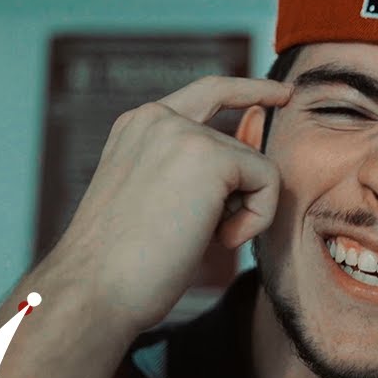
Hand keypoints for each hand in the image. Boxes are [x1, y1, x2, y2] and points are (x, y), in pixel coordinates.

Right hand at [47, 76, 291, 331]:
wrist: (94, 288)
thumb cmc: (123, 263)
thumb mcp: (156, 199)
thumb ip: (194, 172)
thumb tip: (248, 164)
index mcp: (138, 127)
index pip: (206, 92)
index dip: (248, 88)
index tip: (283, 92)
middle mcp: (157, 118)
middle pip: (239, 132)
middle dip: (243, 187)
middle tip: (235, 203)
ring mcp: (182, 132)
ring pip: (256, 165)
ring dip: (244, 212)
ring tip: (204, 240)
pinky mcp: (210, 156)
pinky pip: (269, 181)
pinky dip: (256, 219)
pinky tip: (219, 240)